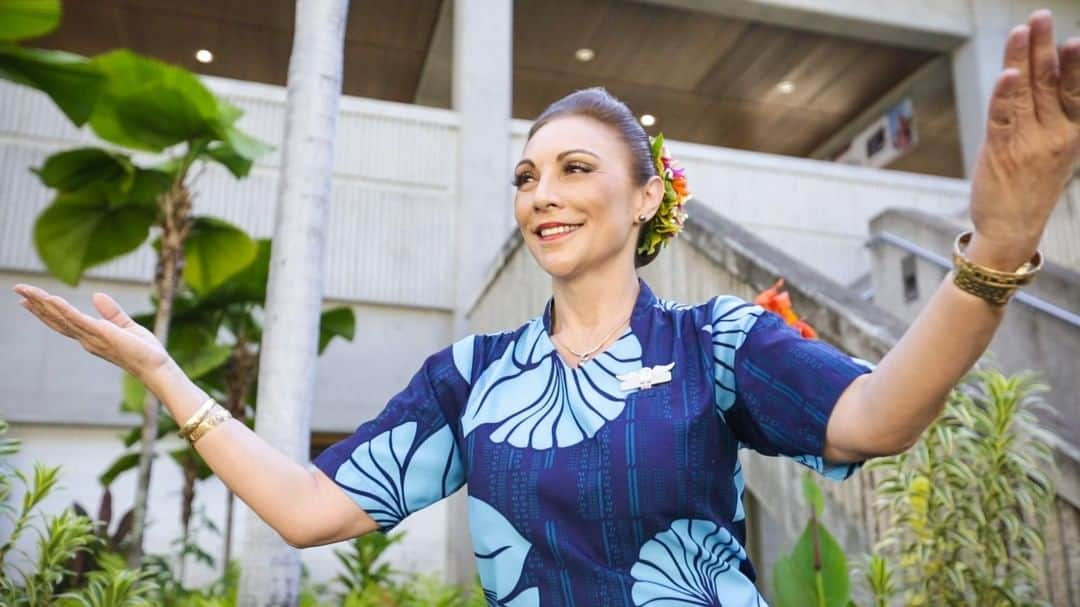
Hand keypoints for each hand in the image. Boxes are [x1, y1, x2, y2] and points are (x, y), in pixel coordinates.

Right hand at [13, 284, 171, 381]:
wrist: (156, 365)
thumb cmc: (144, 350)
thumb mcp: (125, 326)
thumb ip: (110, 312)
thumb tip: (96, 295)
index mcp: (90, 335)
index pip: (63, 321)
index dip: (45, 310)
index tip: (27, 300)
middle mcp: (86, 338)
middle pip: (55, 319)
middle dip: (35, 304)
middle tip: (17, 289)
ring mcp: (92, 337)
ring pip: (61, 318)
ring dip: (41, 304)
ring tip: (24, 291)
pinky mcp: (102, 334)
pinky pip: (78, 320)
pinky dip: (63, 309)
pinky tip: (50, 299)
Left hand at [968, 9, 1079, 269]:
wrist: (1013, 229)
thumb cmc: (1030, 188)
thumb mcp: (1053, 151)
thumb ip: (1050, 117)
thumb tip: (1040, 78)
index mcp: (1071, 134)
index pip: (1075, 91)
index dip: (1075, 63)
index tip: (1074, 38)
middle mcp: (1053, 135)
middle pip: (1050, 82)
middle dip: (1045, 47)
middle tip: (1041, 16)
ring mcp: (1027, 142)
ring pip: (1025, 92)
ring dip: (1022, 59)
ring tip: (1023, 30)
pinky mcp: (1001, 151)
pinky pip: (1003, 116)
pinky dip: (1005, 94)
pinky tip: (1007, 74)